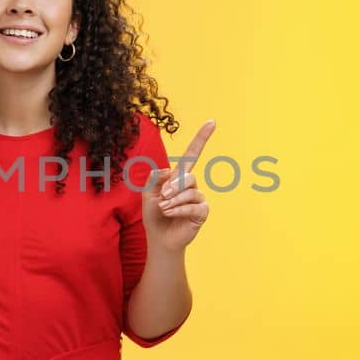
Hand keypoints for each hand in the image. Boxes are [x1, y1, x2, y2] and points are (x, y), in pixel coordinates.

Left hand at [144, 119, 215, 252]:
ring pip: (190, 191)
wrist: (158, 237)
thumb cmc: (154, 214)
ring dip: (173, 201)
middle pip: (188, 176)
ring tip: (164, 209)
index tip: (212, 121)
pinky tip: (171, 214)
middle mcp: (192, 185)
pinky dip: (179, 210)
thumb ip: (154, 178)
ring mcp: (199, 198)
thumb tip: (170, 172)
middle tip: (162, 198)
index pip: (192, 154)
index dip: (201, 138)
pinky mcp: (203, 212)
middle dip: (172, 187)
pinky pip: (194, 205)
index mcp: (179, 177)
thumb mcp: (147, 193)